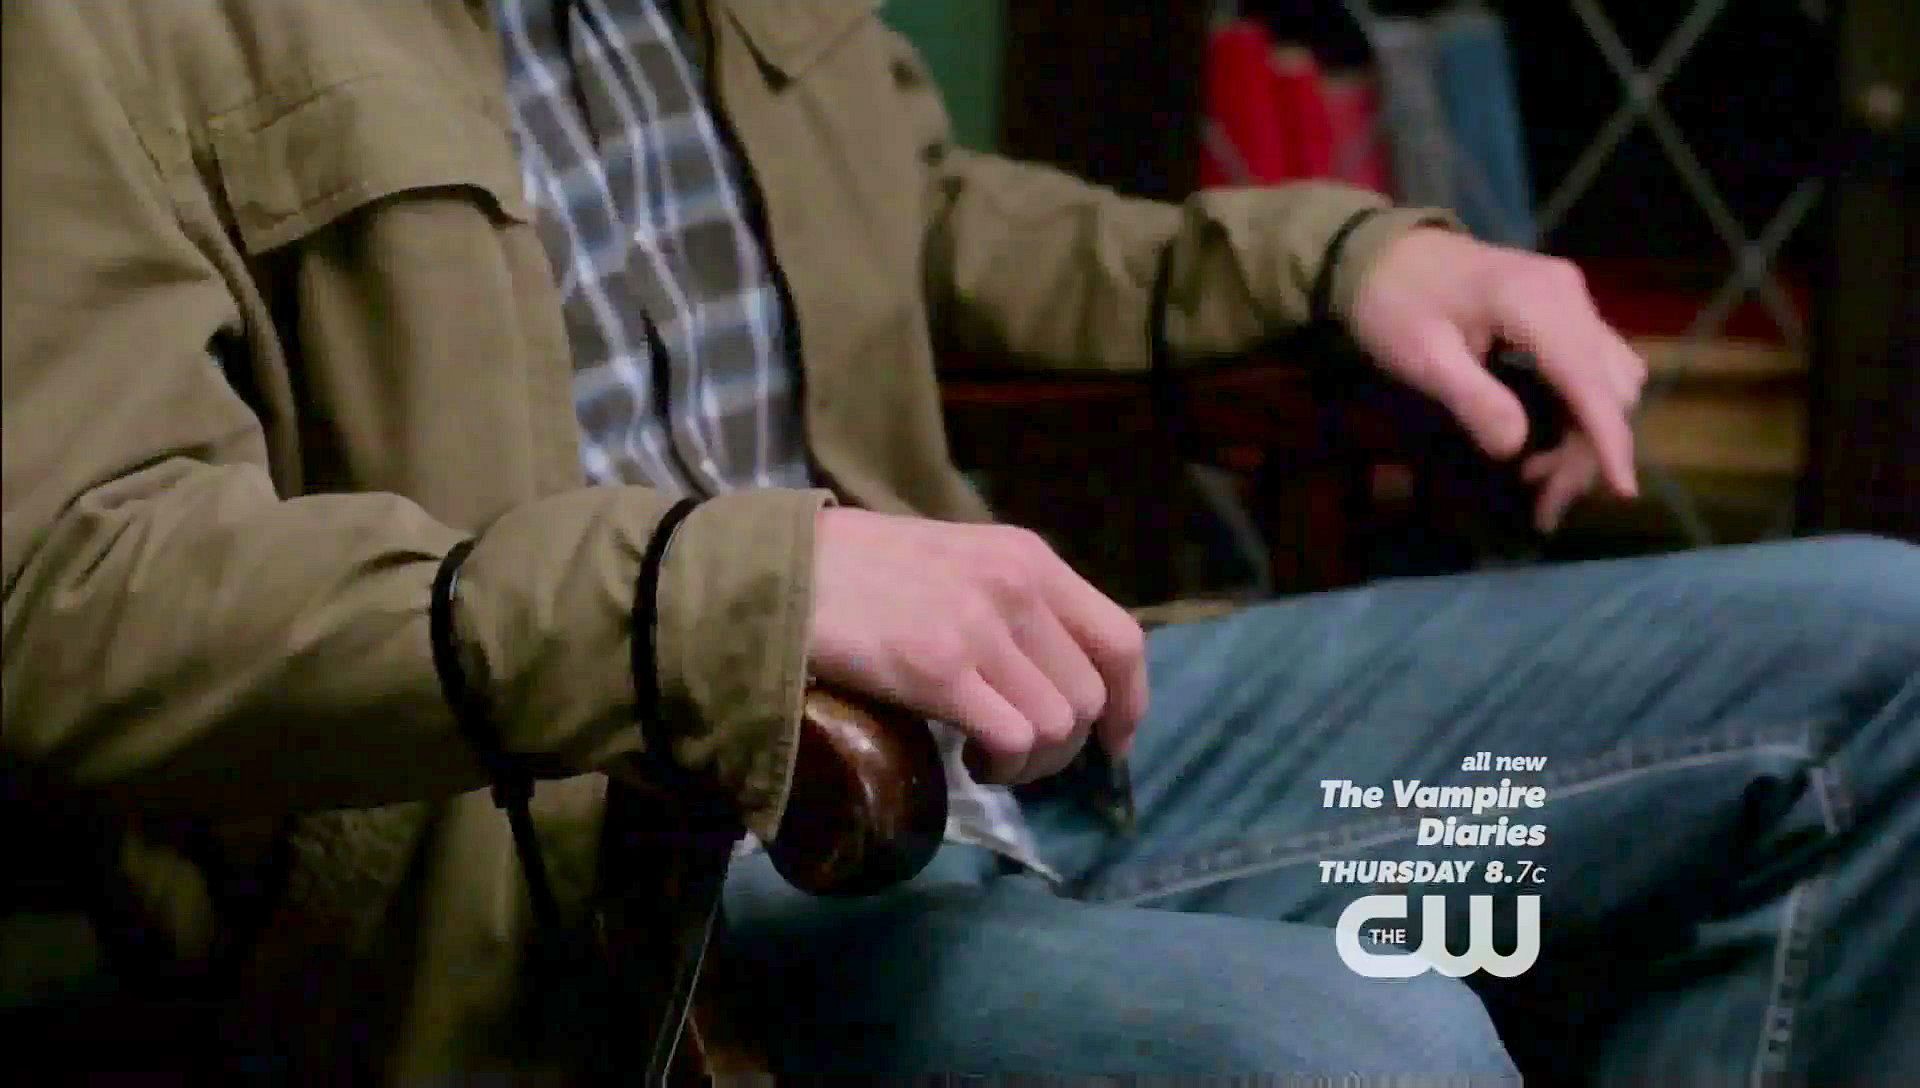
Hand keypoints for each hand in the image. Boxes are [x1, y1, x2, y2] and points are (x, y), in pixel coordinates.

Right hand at [808, 508, 1147, 783]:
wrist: (784, 571)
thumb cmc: (863, 570)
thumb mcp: (960, 560)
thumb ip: (1013, 603)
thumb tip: (1055, 675)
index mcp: (1029, 557)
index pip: (1121, 638)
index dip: (1130, 702)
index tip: (1113, 741)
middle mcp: (1018, 587)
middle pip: (1090, 695)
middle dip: (1065, 746)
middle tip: (1017, 755)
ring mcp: (981, 627)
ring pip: (1057, 725)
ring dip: (1030, 762)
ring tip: (987, 757)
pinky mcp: (940, 668)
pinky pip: (1013, 739)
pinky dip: (1002, 765)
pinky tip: (970, 759)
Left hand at [1349, 228, 1647, 531]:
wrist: (1381, 250)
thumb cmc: (1392, 302)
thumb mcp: (1419, 356)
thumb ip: (1471, 399)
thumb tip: (1515, 450)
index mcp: (1538, 303)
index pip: (1591, 382)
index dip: (1609, 441)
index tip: (1624, 494)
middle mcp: (1570, 296)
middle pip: (1610, 388)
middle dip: (1587, 453)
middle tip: (1543, 507)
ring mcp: (1571, 300)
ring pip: (1610, 380)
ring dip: (1587, 436)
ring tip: (1538, 480)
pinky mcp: (1564, 310)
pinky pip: (1593, 367)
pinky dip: (1580, 411)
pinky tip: (1545, 444)